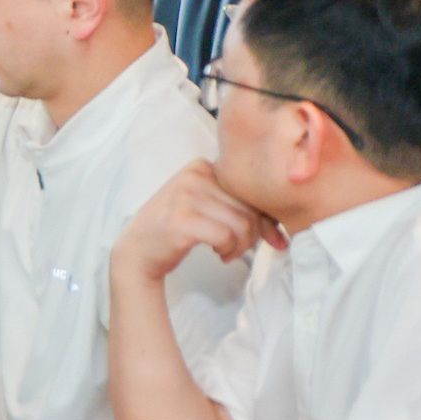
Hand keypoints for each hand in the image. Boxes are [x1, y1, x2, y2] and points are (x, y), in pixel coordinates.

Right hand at [117, 162, 277, 282]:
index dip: (266, 216)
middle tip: (239, 249)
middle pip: (250, 207)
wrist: (137, 251)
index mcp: (202, 166)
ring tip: (227, 252)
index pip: (250, 189)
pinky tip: (218, 253)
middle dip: (253, 235)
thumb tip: (283, 224)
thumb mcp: (206, 206)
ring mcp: (185, 196)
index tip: (273, 238)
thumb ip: (238, 205)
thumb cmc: (178, 230)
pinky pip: (226, 236)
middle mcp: (193, 175)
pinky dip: (228, 250)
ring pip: (242, 224)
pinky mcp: (181, 220)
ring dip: (240, 246)